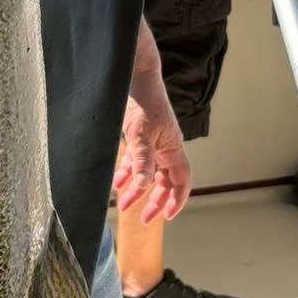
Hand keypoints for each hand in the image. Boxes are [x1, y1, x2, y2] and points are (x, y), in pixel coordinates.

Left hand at [112, 73, 191, 225]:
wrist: (135, 77)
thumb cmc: (143, 103)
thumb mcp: (141, 134)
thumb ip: (142, 161)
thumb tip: (144, 186)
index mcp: (173, 149)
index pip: (181, 180)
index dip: (177, 199)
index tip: (167, 216)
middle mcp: (165, 149)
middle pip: (164, 182)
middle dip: (154, 201)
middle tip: (143, 220)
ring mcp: (152, 143)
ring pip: (147, 174)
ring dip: (136, 190)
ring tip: (122, 205)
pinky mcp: (138, 137)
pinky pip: (135, 161)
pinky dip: (127, 173)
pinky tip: (116, 182)